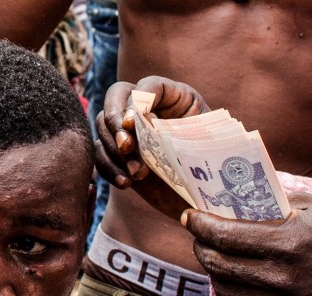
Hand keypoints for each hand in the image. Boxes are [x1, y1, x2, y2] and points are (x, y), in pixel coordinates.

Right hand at [94, 76, 206, 220]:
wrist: (204, 193)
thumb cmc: (212, 162)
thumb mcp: (207, 139)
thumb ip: (184, 128)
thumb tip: (151, 124)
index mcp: (172, 96)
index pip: (146, 86)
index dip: (136, 101)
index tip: (133, 122)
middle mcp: (146, 106)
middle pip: (114, 96)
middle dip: (115, 121)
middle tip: (126, 146)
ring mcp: (129, 129)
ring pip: (102, 125)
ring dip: (114, 150)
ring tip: (137, 173)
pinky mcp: (118, 154)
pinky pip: (100, 153)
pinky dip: (108, 168)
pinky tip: (125, 183)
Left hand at [184, 192, 311, 295]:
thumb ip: (271, 203)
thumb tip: (231, 198)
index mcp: (289, 241)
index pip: (226, 235)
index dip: (200, 225)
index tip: (190, 217)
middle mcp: (283, 276)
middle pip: (219, 264)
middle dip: (201, 247)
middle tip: (200, 237)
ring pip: (226, 291)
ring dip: (214, 273)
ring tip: (218, 259)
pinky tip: (238, 285)